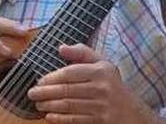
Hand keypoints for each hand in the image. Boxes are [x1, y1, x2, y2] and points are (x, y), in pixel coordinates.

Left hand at [27, 44, 164, 123]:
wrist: (133, 112)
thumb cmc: (112, 84)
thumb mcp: (102, 64)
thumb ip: (82, 52)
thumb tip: (61, 48)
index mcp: (101, 70)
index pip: (71, 72)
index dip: (52, 77)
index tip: (39, 81)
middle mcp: (102, 87)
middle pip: (68, 90)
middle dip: (46, 93)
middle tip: (32, 94)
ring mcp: (102, 105)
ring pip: (70, 105)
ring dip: (50, 106)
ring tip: (38, 105)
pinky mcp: (101, 120)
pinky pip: (76, 119)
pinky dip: (60, 119)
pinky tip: (50, 117)